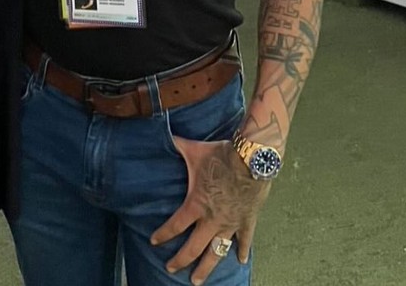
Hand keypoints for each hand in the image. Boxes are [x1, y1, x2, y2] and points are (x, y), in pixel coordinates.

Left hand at [151, 137, 269, 284]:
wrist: (251, 158)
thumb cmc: (221, 154)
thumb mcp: (195, 150)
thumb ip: (178, 145)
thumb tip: (164, 134)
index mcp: (197, 204)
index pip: (175, 225)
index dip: (163, 235)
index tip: (154, 242)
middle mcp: (212, 220)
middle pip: (193, 247)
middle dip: (181, 260)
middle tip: (171, 269)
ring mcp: (230, 223)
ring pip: (216, 252)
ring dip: (206, 267)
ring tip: (197, 280)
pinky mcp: (247, 221)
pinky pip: (244, 240)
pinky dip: (242, 251)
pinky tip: (240, 261)